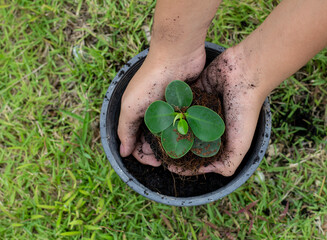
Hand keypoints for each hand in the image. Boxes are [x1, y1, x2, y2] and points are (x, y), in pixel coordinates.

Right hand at [117, 47, 205, 165]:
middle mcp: (151, 113)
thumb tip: (123, 153)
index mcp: (135, 113)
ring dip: (172, 143)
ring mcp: (168, 109)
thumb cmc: (151, 81)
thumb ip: (126, 130)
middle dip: (158, 151)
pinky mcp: (184, 104)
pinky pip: (184, 124)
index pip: (135, 142)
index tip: (155, 162)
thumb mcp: (131, 106)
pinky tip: (190, 138)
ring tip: (181, 150)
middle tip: (169, 158)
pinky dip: (185, 132)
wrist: (177, 56)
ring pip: (168, 134)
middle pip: (152, 140)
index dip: (142, 155)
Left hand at [168, 46, 268, 175]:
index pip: (199, 155)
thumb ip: (228, 163)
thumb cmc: (244, 110)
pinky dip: (172, 105)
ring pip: (182, 120)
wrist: (245, 73)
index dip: (185, 162)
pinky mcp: (196, 90)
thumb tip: (207, 171)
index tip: (169, 164)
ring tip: (153, 131)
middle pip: (188, 138)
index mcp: (220, 137)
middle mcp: (210, 124)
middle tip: (157, 148)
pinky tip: (158, 111)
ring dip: (170, 124)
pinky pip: (180, 101)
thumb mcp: (241, 144)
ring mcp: (202, 107)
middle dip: (174, 144)